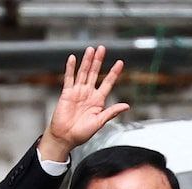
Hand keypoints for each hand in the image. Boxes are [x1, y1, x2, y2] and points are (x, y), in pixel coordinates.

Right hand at [39, 45, 129, 160]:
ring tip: (91, 50)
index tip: (120, 63)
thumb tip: (126, 106)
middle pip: (95, 73)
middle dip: (99, 61)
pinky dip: (71, 68)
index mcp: (98, 101)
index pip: (107, 83)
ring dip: (87, 61)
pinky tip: (73, 59)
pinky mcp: (67, 93)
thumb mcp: (100, 122)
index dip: (113, 73)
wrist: (66, 137)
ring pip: (83, 73)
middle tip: (103, 48)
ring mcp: (78, 92)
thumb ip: (112, 112)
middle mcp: (88, 94)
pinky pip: (69, 78)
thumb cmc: (82, 133)